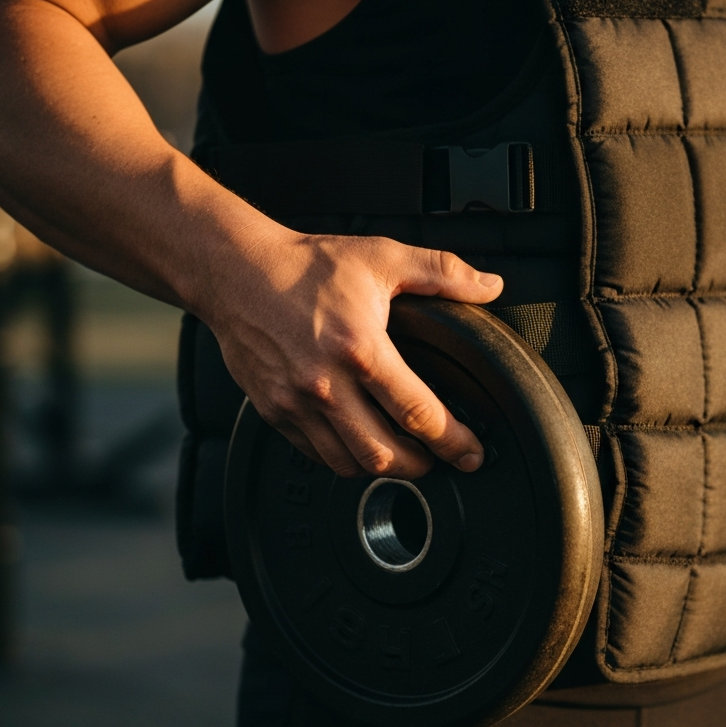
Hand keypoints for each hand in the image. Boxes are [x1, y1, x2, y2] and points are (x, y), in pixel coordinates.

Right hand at [204, 228, 502, 478]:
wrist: (235, 271)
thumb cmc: (305, 266)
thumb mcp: (382, 258)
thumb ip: (442, 272)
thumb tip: (490, 285)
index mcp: (361, 350)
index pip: (419, 414)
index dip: (454, 441)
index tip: (472, 453)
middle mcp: (328, 385)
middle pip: (385, 455)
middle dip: (422, 465)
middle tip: (442, 458)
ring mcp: (297, 403)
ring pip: (350, 463)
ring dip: (385, 469)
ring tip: (406, 457)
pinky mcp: (275, 412)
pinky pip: (317, 454)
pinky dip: (345, 460)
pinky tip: (362, 446)